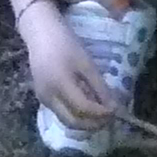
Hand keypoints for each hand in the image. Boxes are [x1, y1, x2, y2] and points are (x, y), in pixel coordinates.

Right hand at [18, 0, 124, 131]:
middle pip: (73, 122)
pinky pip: (61, 112)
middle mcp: (48, 97)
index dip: (101, 113)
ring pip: (66, 120)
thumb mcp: (86, 63)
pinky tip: (87, 104)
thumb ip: (99, 87)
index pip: (83, 108)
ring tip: (101, 113)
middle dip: (93, 124)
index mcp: (60, 84)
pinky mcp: (42, 98)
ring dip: (85, 121)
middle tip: (110, 119)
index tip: (116, 111)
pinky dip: (76, 114)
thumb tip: (113, 107)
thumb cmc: (65, 43)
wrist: (40, 32)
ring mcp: (43, 99)